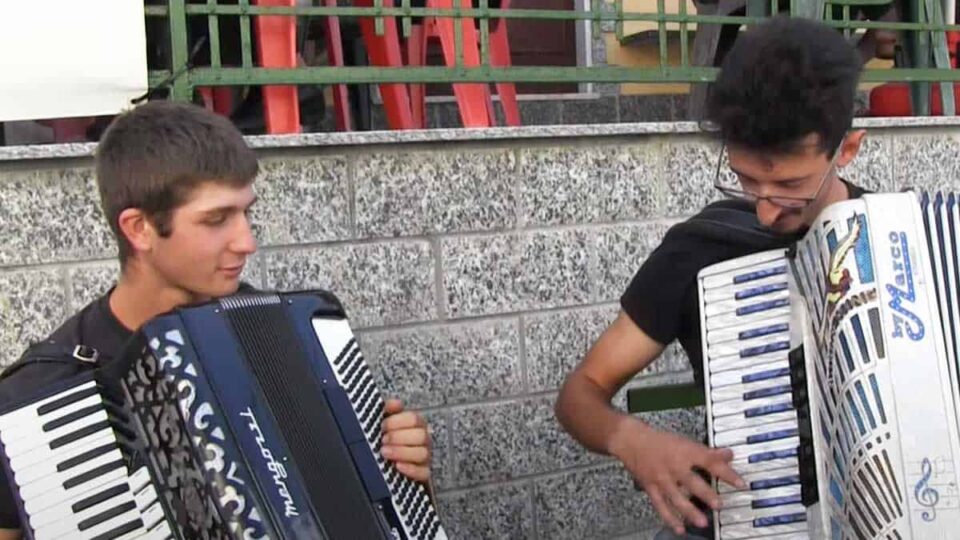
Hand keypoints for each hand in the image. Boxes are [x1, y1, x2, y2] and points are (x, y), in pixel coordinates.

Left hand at [381, 399, 431, 482]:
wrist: (385, 464)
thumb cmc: (389, 439)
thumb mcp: (388, 422)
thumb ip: (390, 410)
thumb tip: (394, 403)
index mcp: (417, 424)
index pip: (414, 418)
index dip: (396, 422)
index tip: (382, 426)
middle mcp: (423, 439)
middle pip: (420, 435)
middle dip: (398, 437)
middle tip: (383, 440)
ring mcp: (425, 456)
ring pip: (422, 453)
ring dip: (402, 452)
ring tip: (385, 452)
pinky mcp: (423, 473)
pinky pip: (424, 473)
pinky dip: (410, 469)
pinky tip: (397, 466)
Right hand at [608, 417, 743, 535]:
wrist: (630, 440)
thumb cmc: (659, 440)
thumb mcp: (685, 442)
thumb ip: (707, 452)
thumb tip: (728, 454)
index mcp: (685, 452)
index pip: (710, 461)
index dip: (726, 472)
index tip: (741, 483)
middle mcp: (674, 466)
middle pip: (692, 481)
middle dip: (705, 494)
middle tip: (718, 505)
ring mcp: (662, 479)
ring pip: (676, 497)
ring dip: (689, 510)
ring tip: (702, 521)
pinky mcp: (651, 488)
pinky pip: (661, 505)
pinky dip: (670, 518)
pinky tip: (679, 529)